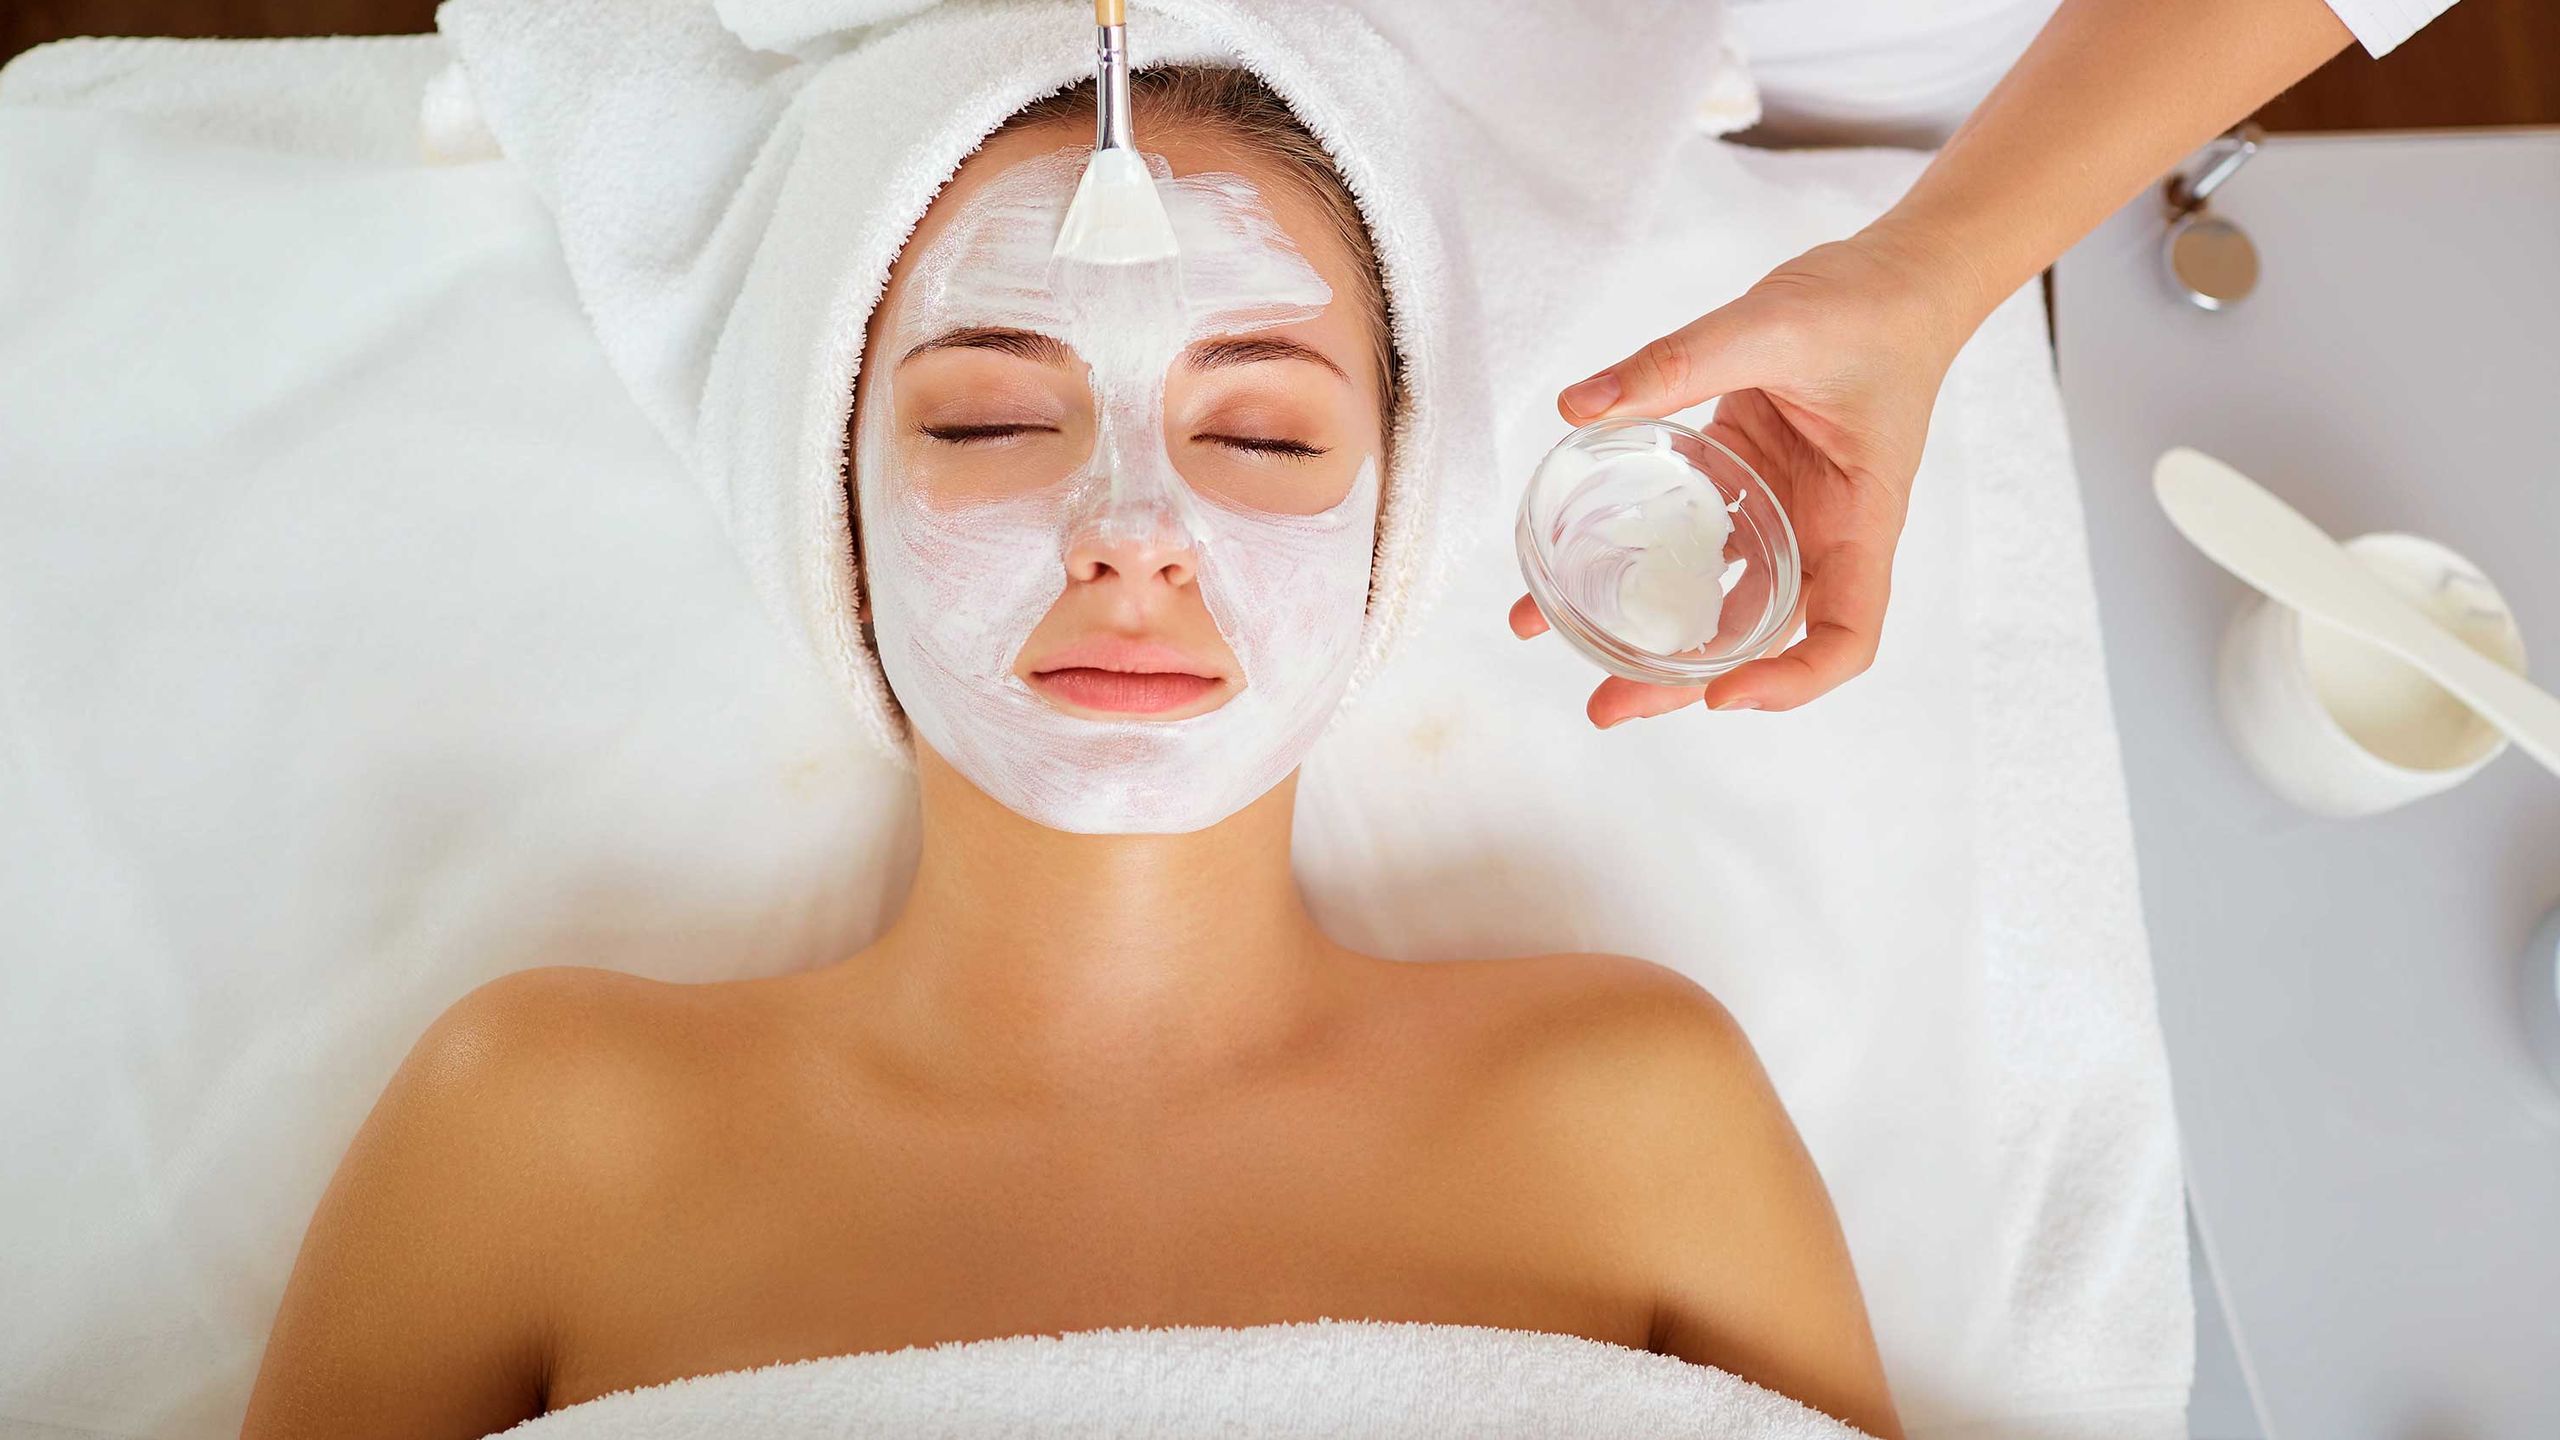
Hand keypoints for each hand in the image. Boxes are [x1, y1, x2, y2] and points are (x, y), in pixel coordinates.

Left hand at [1510, 221, 1992, 726]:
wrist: (1896, 277)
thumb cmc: (1870, 308)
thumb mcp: (1772, 326)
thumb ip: (1676, 363)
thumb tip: (1580, 404)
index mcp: (1859, 519)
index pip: (1847, 635)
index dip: (1791, 681)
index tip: (1722, 693)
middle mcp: (1820, 533)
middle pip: (1760, 638)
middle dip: (1683, 682)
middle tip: (1605, 706)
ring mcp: (1780, 514)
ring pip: (1716, 598)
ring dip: (1647, 631)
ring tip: (1564, 647)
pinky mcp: (1743, 486)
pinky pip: (1690, 539)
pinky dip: (1639, 558)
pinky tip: (1573, 563)